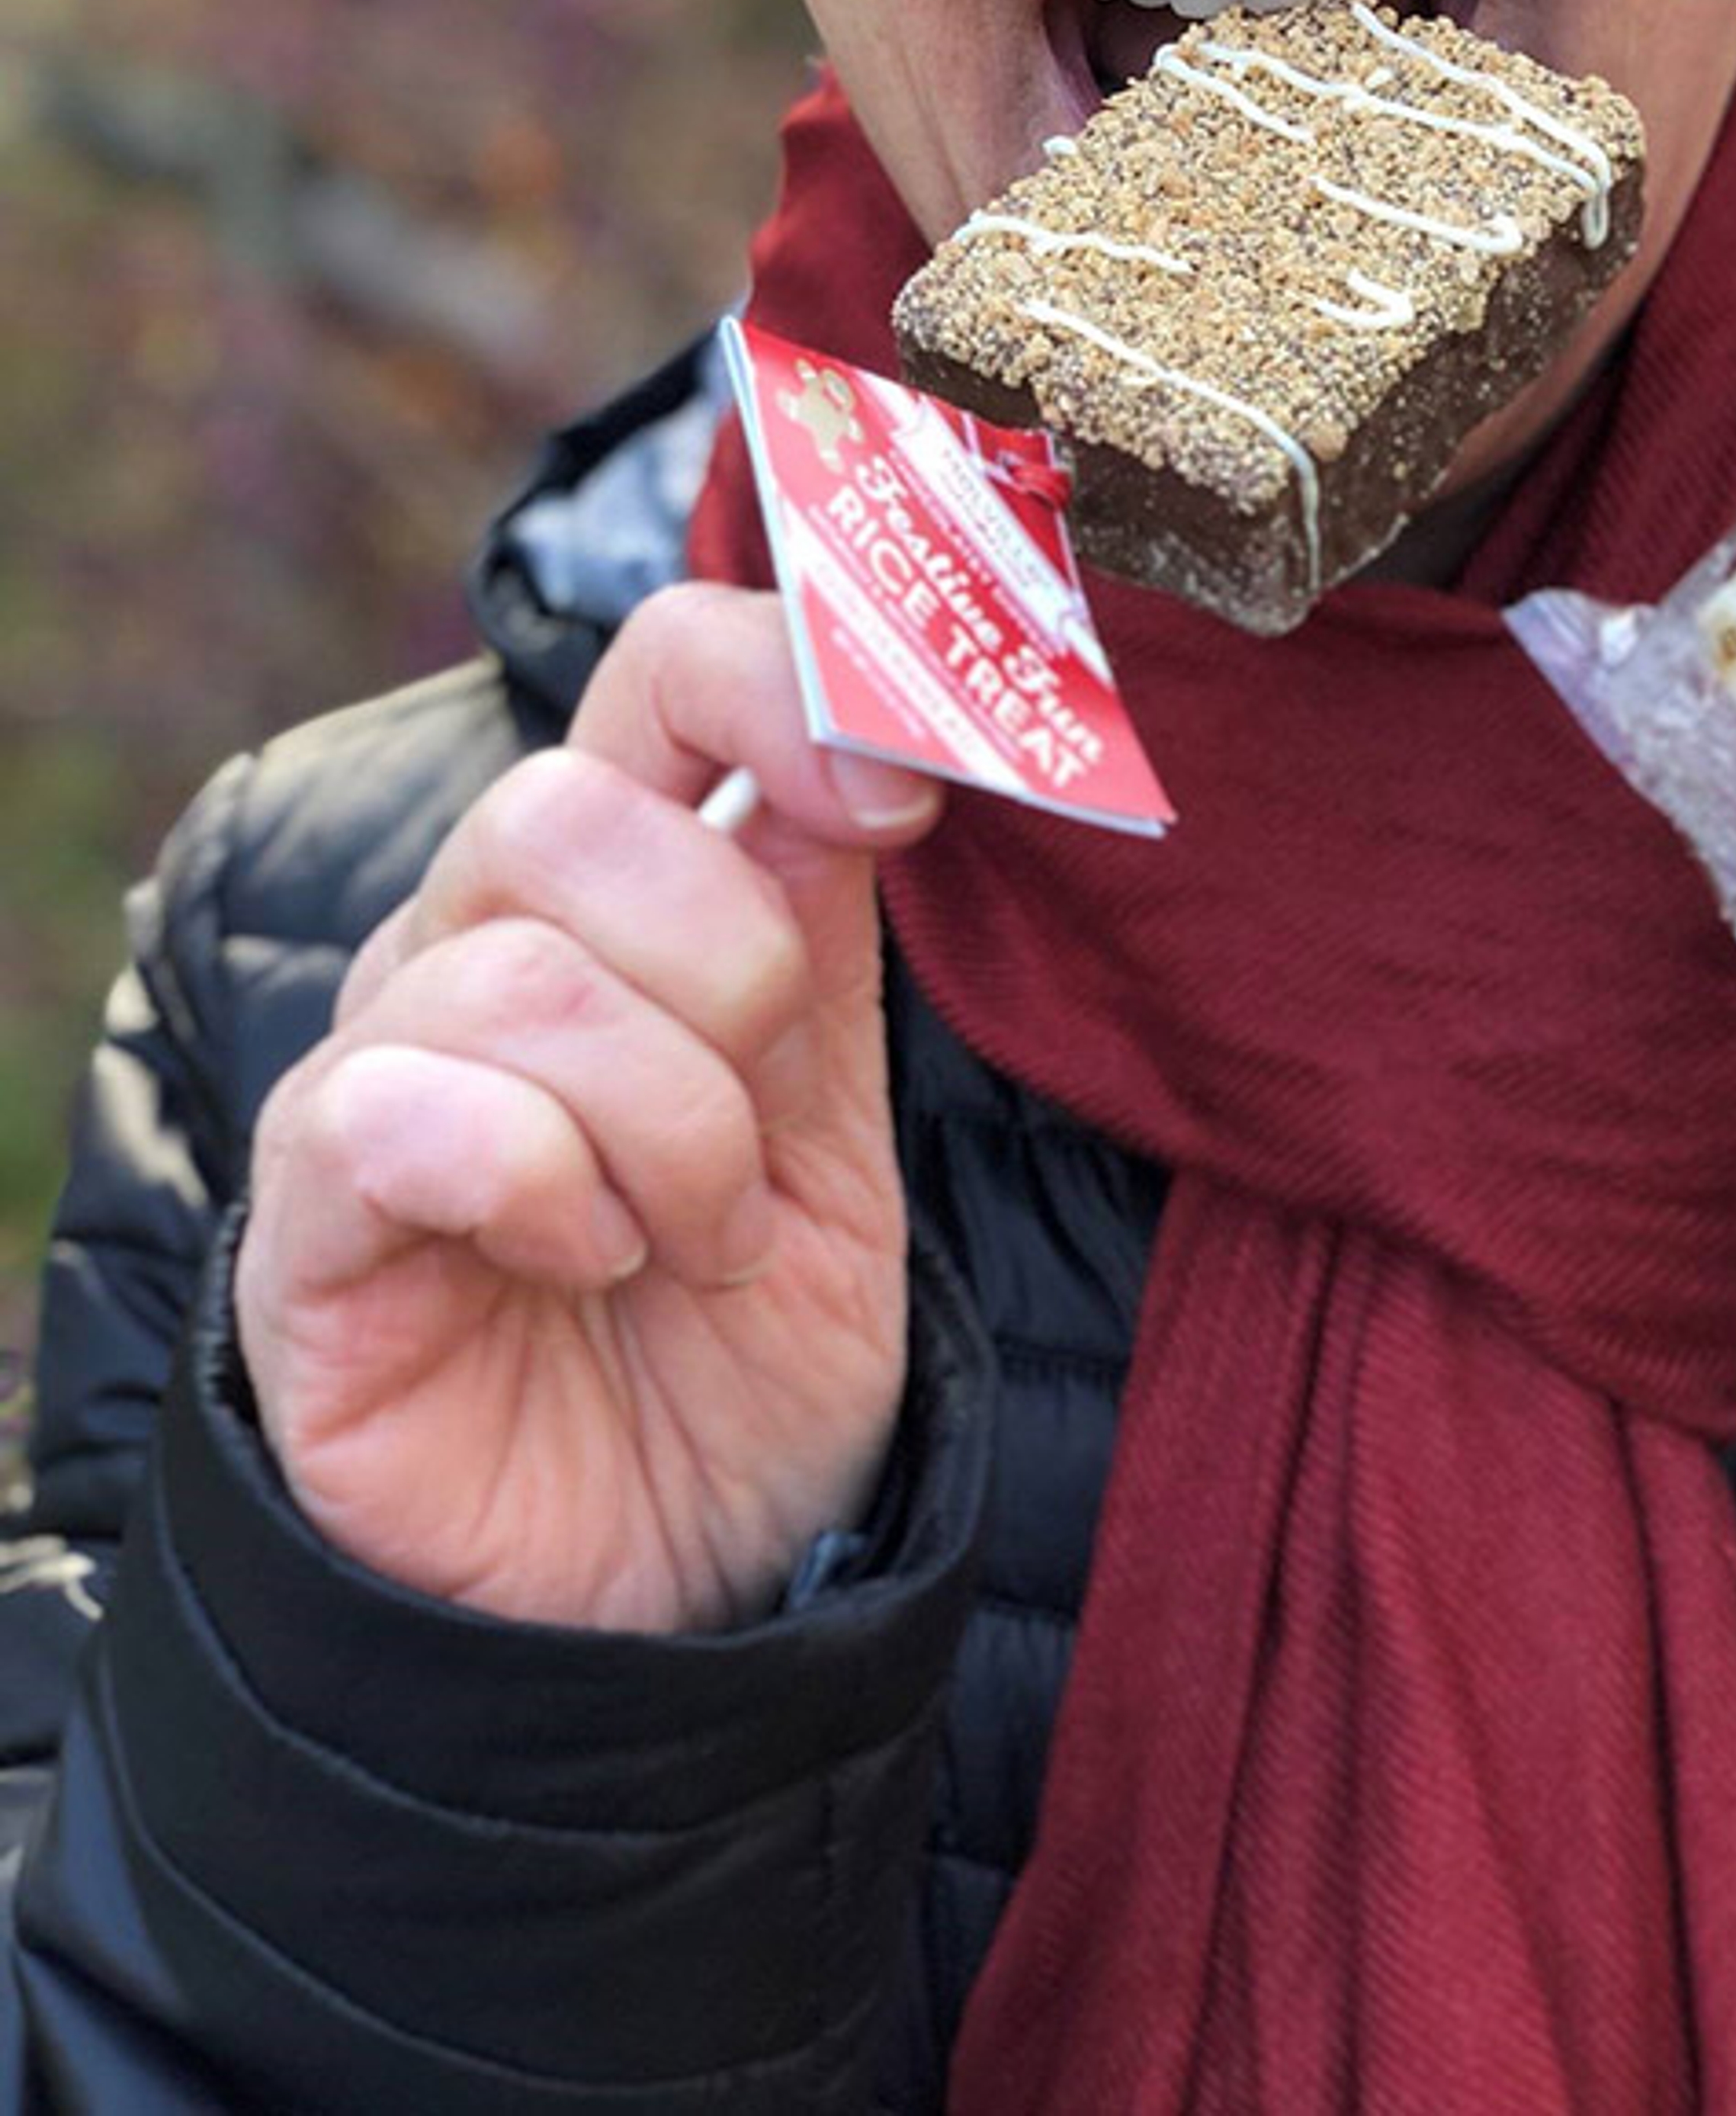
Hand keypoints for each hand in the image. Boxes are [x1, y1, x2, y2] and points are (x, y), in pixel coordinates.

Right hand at [233, 584, 943, 1631]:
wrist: (666, 1602)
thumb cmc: (744, 1358)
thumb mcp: (841, 1122)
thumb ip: (826, 925)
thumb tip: (870, 733)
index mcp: (626, 894)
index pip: (664, 663)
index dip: (783, 689)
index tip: (896, 802)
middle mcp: (479, 946)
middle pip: (570, 809)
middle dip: (729, 982)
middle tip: (764, 1144)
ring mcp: (378, 1073)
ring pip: (522, 975)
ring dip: (670, 1135)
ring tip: (691, 1246)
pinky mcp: (309, 1215)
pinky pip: (411, 1112)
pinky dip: (548, 1193)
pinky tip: (582, 1268)